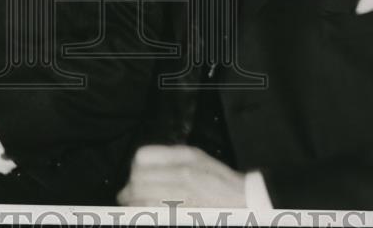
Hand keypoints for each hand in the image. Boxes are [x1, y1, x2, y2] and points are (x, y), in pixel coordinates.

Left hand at [118, 145, 246, 207]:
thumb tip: (138, 163)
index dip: (135, 169)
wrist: (245, 201)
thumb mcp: (195, 157)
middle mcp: (184, 176)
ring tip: (134, 208)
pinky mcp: (183, 215)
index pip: (141, 159)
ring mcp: (185, 198)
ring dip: (135, 206)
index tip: (135, 177)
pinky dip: (147, 215)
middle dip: (129, 191)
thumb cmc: (219, 179)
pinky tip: (148, 215)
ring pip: (143, 202)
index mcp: (185, 158)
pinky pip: (156, 215)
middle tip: (127, 197)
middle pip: (138, 182)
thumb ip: (167, 156)